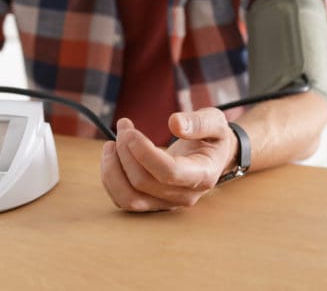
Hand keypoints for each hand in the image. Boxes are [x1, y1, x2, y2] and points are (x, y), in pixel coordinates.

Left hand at [100, 108, 236, 211]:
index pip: (169, 172)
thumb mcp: (215, 122)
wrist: (214, 158)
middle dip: (125, 151)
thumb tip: (174, 123)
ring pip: (129, 198)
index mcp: (202, 175)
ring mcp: (167, 203)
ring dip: (112, 170)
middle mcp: (184, 196)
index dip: (144, 152)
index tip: (130, 131)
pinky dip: (111, 178)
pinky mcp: (152, 203)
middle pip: (143, 182)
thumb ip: (199, 122)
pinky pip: (123, 199)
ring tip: (111, 143)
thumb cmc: (213, 138)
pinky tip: (113, 156)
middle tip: (124, 127)